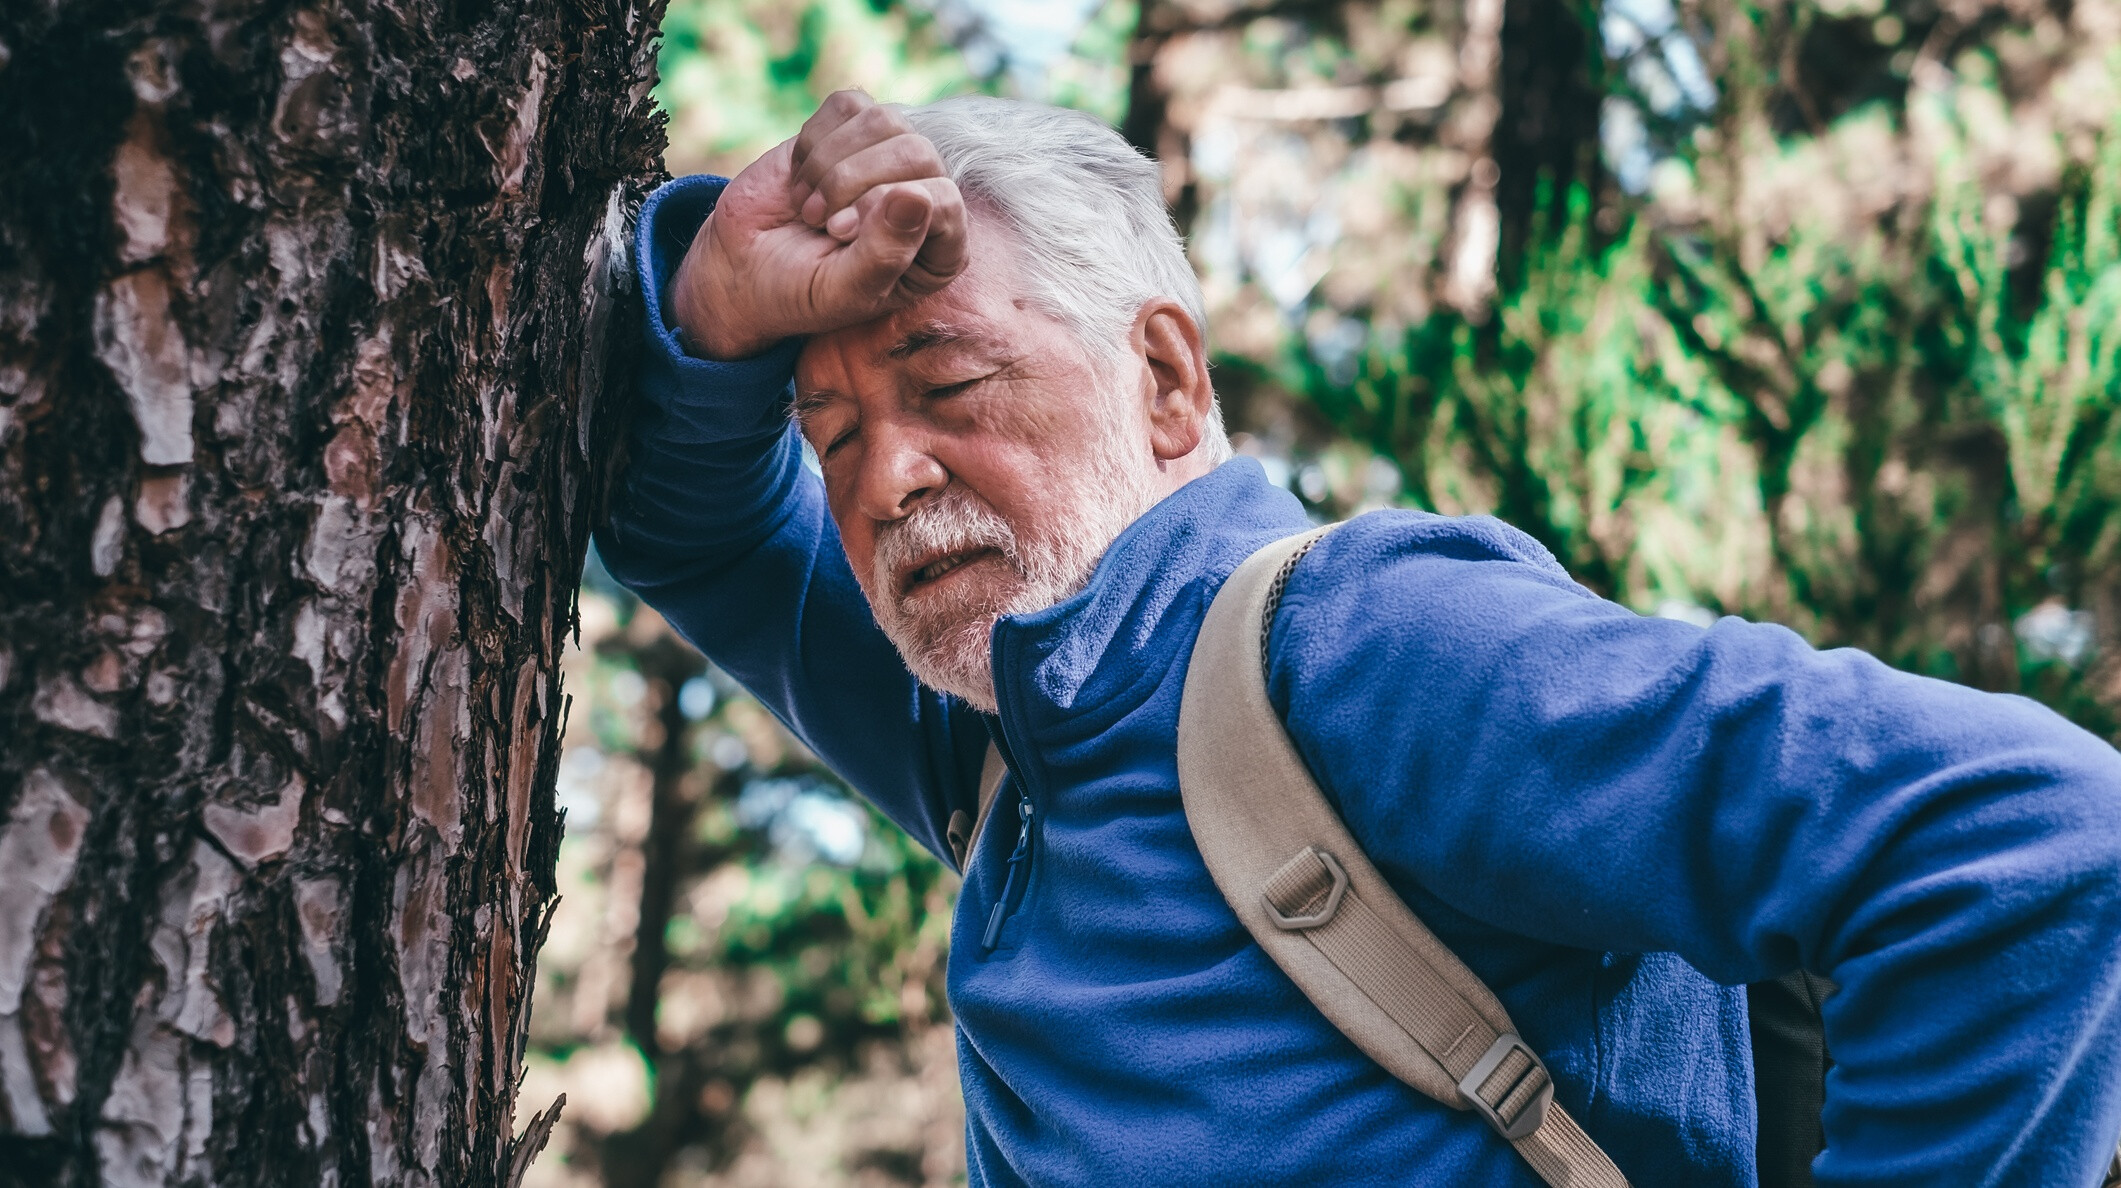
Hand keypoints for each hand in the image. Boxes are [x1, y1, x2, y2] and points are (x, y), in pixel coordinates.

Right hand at [669, 90, 967, 359]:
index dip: (887, 210)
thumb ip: (886, 254)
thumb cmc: (801, 291)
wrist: (744, 267)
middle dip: (854, 183)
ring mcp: (891, 159)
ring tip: (809, 208)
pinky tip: (803, 179)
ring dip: (830, 166)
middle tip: (821, 221)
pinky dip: (814, 142)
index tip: (840, 234)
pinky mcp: (853, 129)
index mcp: (938, 249)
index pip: (944, 200)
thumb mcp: (843, 291)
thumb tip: (918, 195)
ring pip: (883, 122)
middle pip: (917, 152)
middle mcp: (926, 199)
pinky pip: (849, 105)